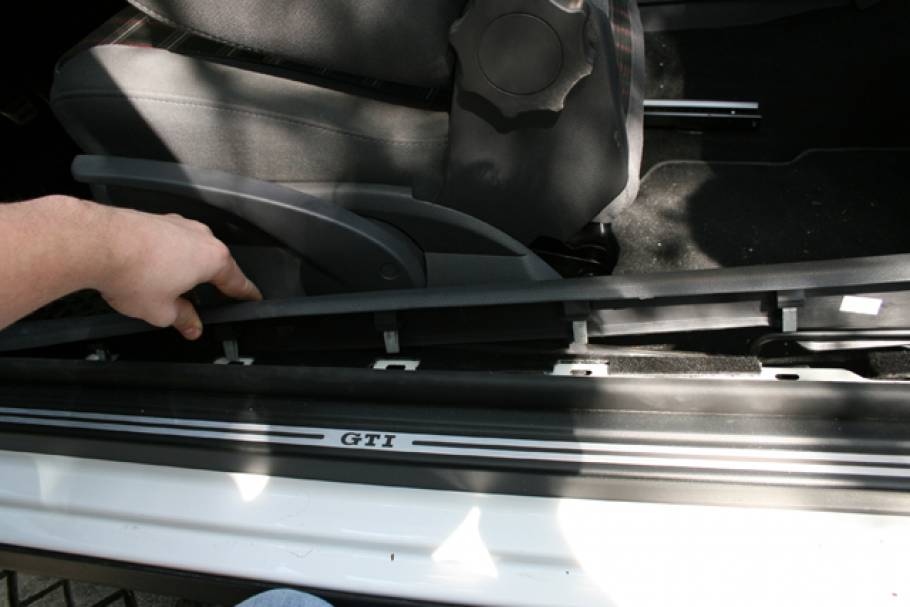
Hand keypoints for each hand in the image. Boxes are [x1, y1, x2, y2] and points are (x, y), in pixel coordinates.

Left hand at [95, 206, 261, 339]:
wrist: (96, 242)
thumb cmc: (134, 272)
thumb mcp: (163, 311)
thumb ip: (183, 319)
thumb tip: (192, 326)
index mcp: (212, 259)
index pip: (237, 281)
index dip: (246, 294)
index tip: (253, 297)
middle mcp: (199, 236)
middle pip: (213, 263)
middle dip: (208, 283)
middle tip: (202, 301)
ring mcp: (176, 224)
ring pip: (189, 250)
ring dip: (182, 268)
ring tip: (165, 288)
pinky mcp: (154, 219)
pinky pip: (168, 242)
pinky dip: (163, 257)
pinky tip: (147, 271)